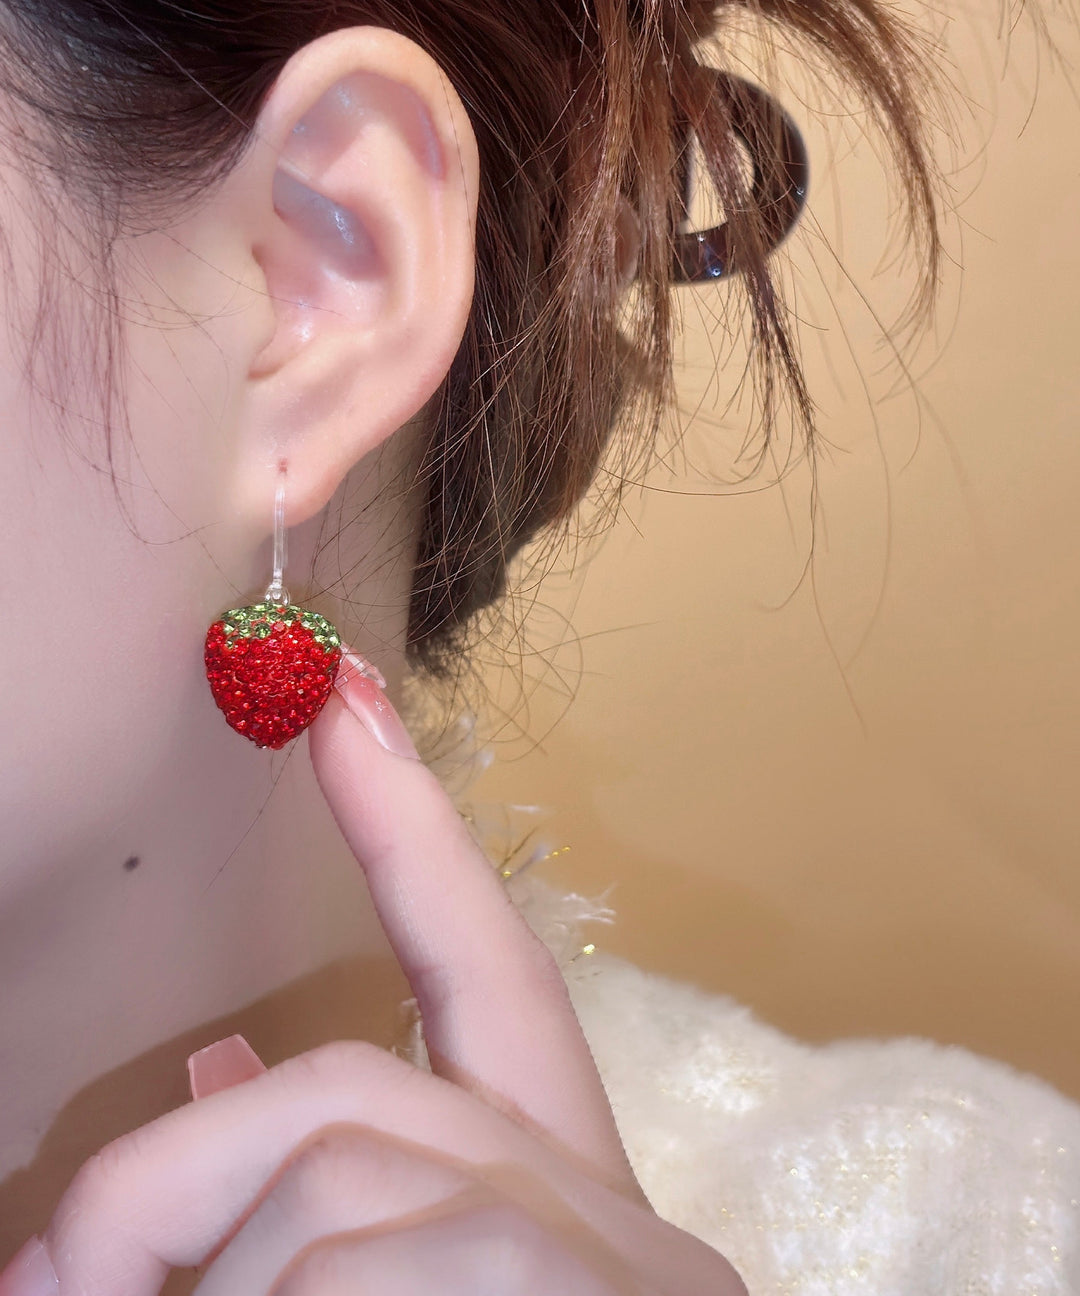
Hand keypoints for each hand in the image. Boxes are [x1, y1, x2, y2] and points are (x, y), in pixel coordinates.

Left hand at [0, 653, 747, 1294]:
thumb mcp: (384, 1289)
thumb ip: (308, 1180)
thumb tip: (224, 1056)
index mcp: (553, 1187)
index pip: (480, 966)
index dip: (408, 825)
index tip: (334, 690)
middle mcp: (604, 1210)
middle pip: (356, 1101)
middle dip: (170, 1176)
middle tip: (54, 1278)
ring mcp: (609, 1267)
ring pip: (336, 1190)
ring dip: (206, 1283)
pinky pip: (353, 1277)